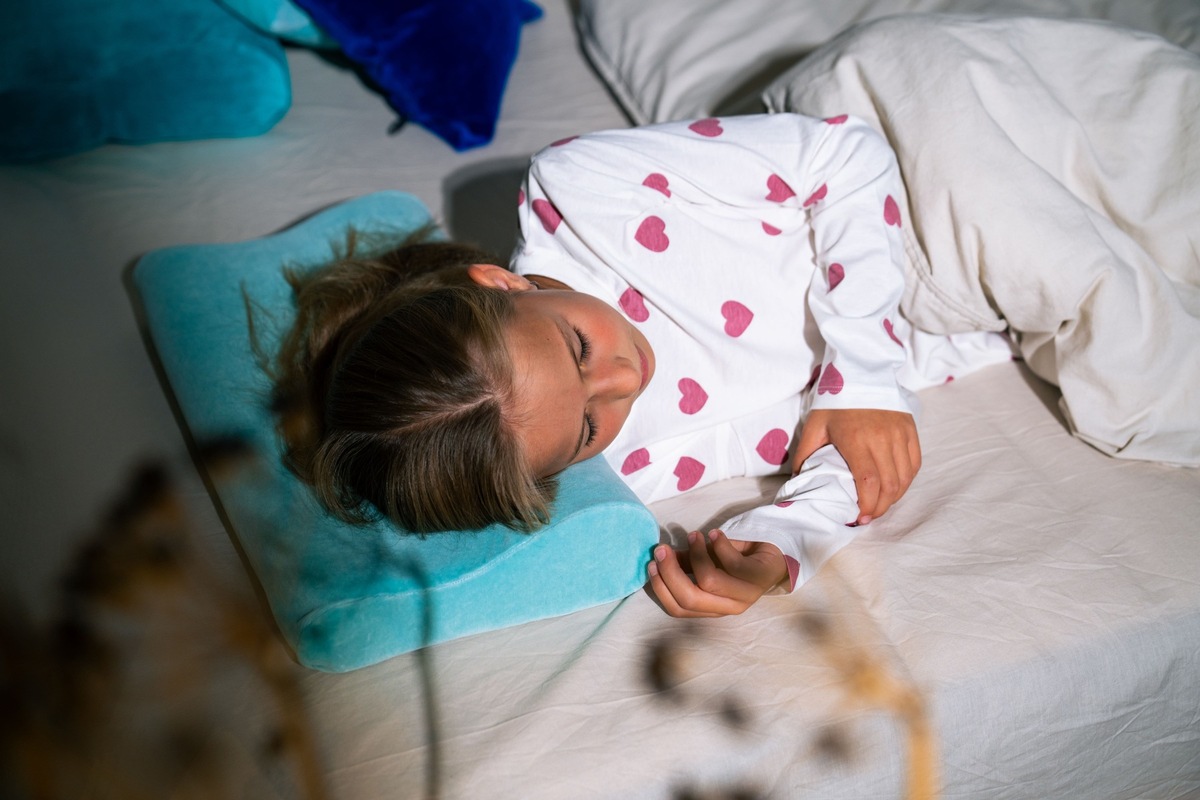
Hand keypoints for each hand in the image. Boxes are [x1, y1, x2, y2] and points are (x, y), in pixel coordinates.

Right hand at [647, 530, 787, 617]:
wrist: (774, 552)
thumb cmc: (738, 558)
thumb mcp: (707, 562)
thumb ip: (685, 563)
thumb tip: (659, 556)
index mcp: (712, 608)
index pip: (678, 609)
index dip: (661, 587)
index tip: (650, 563)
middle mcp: (728, 607)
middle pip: (690, 599)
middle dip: (670, 572)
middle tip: (662, 549)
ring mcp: (745, 595)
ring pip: (709, 582)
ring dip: (695, 554)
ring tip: (693, 536)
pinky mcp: (759, 578)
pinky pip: (731, 564)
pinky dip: (718, 545)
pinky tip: (715, 534)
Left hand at [790, 408, 920, 524]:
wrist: (861, 372)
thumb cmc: (835, 401)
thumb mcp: (814, 426)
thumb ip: (805, 455)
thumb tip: (799, 482)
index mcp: (856, 439)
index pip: (868, 482)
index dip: (867, 505)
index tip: (859, 518)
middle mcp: (882, 438)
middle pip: (889, 485)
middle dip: (880, 507)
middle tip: (869, 517)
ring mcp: (900, 434)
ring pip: (905, 477)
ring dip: (894, 497)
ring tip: (881, 505)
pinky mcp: (910, 430)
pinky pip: (914, 463)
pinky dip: (906, 481)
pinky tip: (895, 489)